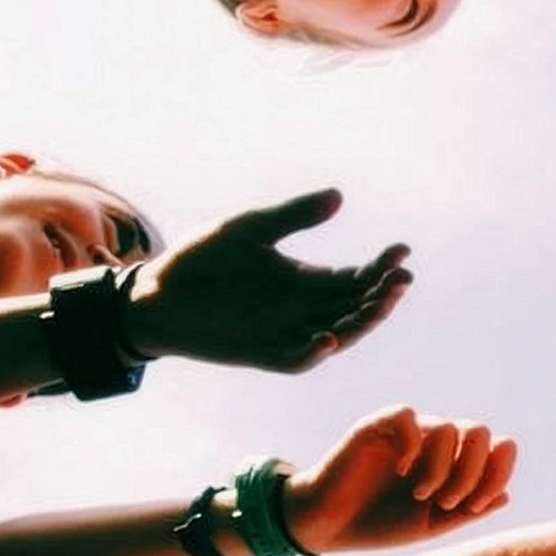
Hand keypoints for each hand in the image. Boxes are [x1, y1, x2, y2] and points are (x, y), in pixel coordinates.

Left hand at [122, 189, 410, 369]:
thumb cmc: (201, 260)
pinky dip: (312, 353)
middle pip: (358, 307)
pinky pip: (296, 359)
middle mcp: (306, 310)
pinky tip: (327, 338)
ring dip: (363, 323)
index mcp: (309, 281)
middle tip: (402, 278)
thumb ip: (293, 216)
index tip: (401, 250)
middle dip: (384, 295)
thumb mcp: (249, 229)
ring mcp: (287, 334)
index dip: (382, 267)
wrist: (152, 294)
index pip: (358, 278)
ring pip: (340, 334)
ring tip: (381, 302)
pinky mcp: (261, 354)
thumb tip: (338, 196)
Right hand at [282, 407, 517, 553]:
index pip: (496, 448)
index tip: (474, 506)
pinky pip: (407, 416)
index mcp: (453, 463)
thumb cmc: (379, 525)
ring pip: (449, 427)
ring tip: (421, 495)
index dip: (497, 474)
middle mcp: (434, 443)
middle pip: (480, 431)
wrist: (329, 528)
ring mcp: (406, 432)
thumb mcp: (430, 525)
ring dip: (443, 467)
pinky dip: (412, 447)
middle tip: (448, 502)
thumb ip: (467, 510)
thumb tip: (506, 496)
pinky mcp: (376, 426)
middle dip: (474, 471)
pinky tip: (401, 472)